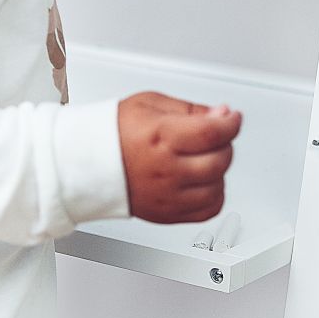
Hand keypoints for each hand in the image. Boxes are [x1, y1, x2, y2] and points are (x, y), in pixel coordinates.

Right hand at [116, 93, 242, 224]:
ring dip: (219, 170)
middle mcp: (165, 168)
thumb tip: (221, 114)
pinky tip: (203, 181)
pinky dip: (213, 195)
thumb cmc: (114, 132)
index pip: (213, 132)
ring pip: (217, 186)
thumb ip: (190, 109)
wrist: (86, 162)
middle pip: (219, 160)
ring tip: (204, 158)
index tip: (232, 118)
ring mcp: (166, 194)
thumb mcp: (151, 104)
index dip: (231, 123)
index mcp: (161, 136)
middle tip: (214, 135)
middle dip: (224, 143)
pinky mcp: (166, 213)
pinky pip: (208, 210)